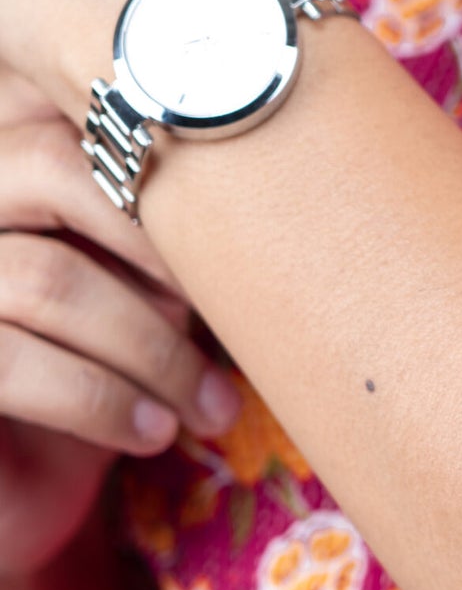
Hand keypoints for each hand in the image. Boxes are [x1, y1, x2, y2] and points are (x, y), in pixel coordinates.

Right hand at [0, 64, 240, 578]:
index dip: (174, 161)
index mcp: (6, 145)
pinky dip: (100, 400)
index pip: (84, 105)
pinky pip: (12, 363)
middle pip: (58, 167)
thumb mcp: (144, 287)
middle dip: (167, 250)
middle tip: (239, 318)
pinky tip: (153, 431)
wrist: (11, 485)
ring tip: (214, 407)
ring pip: (49, 277)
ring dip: (154, 350)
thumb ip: (182, 229)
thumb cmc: (95, 368)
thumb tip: (303, 199)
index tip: (256, 232)